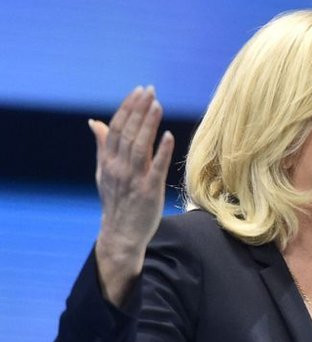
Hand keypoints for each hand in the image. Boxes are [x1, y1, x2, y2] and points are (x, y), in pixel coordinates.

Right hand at [91, 86, 174, 305]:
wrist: (121, 233)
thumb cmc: (116, 200)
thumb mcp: (104, 172)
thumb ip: (102, 146)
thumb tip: (95, 122)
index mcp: (108, 161)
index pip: (116, 128)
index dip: (128, 109)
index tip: (139, 91)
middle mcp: (118, 168)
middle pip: (128, 133)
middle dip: (139, 110)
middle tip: (150, 91)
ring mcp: (133, 179)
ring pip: (140, 147)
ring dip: (149, 125)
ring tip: (157, 105)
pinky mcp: (149, 191)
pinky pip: (156, 168)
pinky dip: (162, 151)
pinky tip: (169, 135)